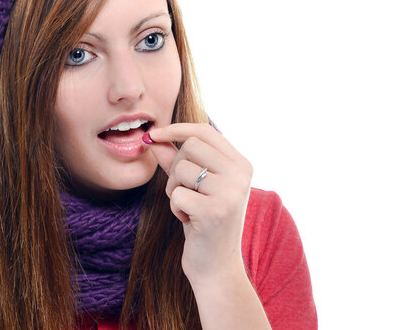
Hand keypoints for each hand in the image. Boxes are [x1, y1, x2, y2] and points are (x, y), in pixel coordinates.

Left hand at [145, 122, 252, 284]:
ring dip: (174, 189)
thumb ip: (177, 160)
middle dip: (176, 167)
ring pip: (181, 169)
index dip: (176, 129)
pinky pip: (177, 194)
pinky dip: (175, 207)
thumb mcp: (194, 186)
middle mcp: (240, 174)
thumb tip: (154, 138)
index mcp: (241, 164)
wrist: (217, 267)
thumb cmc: (204, 223)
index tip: (154, 134)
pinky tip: (189, 220)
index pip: (205, 130)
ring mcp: (230, 192)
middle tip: (183, 190)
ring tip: (188, 207)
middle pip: (190, 146)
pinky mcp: (214, 211)